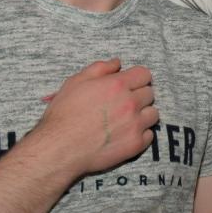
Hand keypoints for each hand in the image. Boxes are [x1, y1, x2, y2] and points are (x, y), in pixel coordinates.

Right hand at [35, 58, 158, 175]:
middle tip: (123, 104)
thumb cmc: (64, 115)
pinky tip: (126, 134)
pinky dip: (141, 134)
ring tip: (126, 120)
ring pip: (153, 114)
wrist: (58, 149)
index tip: (129, 85)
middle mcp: (130, 103)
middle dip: (138, 96)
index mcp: (118, 84)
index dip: (136, 78)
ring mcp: (134, 124)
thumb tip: (118, 63)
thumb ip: (100, 68)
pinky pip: (150, 135)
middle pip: (150, 93)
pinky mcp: (135, 144)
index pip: (145, 74)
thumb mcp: (76, 82)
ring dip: (143, 115)